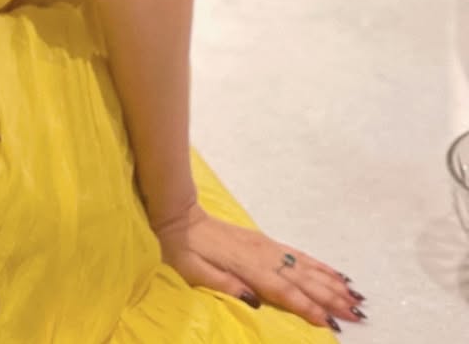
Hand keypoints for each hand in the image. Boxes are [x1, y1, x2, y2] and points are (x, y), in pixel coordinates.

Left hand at [153, 202, 365, 333]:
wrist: (181, 217)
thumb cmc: (184, 250)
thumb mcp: (193, 272)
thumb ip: (223, 285)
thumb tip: (255, 301)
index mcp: (247, 267)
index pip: (284, 291)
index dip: (308, 308)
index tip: (332, 323)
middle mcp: (263, 255)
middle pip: (303, 279)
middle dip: (332, 298)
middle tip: (359, 313)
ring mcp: (267, 246)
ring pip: (305, 267)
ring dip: (331, 282)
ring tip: (355, 296)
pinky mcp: (266, 242)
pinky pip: (298, 255)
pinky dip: (319, 265)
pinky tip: (333, 273)